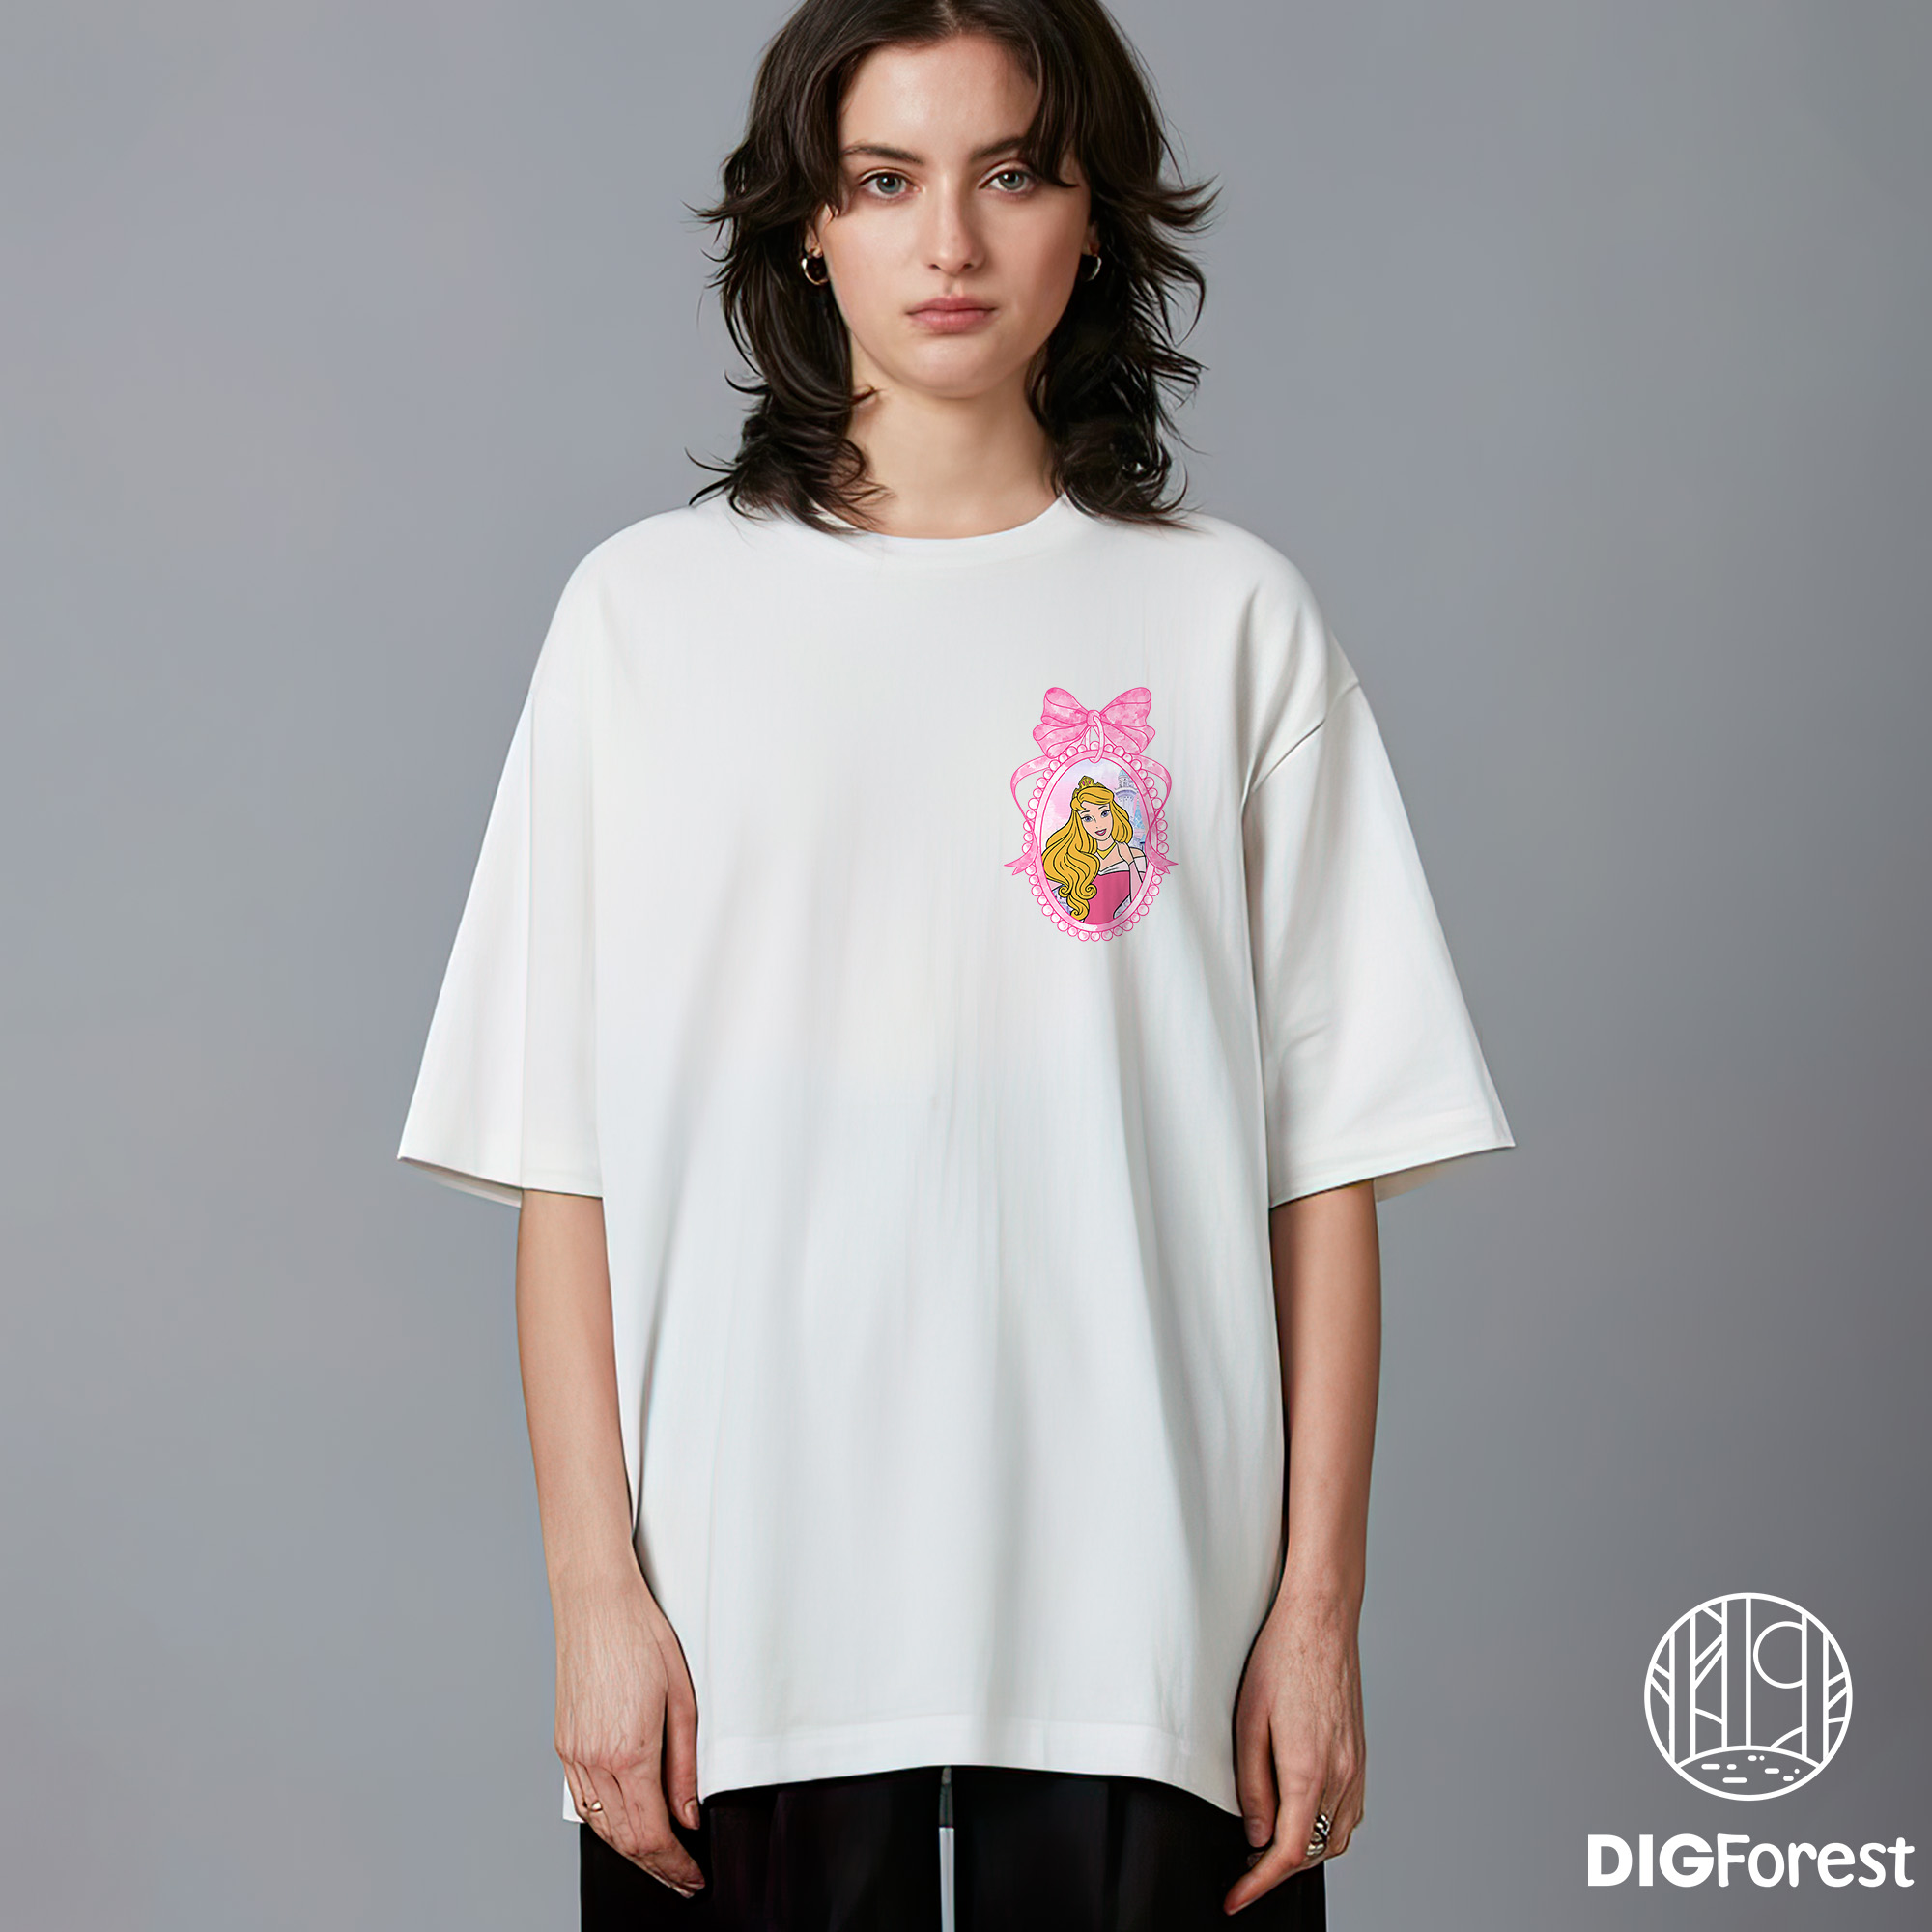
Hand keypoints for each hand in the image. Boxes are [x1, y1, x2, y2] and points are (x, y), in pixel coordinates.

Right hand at [555, 1570, 704, 1897]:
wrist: (595, 1601)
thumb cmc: (641, 1636)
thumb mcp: (682, 1700)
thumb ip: (685, 1767)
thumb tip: (689, 1815)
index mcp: (629, 1753)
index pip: (651, 1837)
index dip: (675, 1866)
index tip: (693, 1876)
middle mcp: (594, 1760)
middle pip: (624, 1841)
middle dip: (656, 1867)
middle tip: (682, 1877)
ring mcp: (572, 1754)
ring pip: (600, 1826)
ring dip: (631, 1850)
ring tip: (660, 1857)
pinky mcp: (563, 1743)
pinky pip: (583, 1801)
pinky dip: (607, 1823)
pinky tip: (626, 1823)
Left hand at [1223, 1587, 1365, 1914]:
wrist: (1322, 1619)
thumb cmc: (1280, 1659)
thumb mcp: (1247, 1720)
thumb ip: (1252, 1784)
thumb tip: (1255, 1835)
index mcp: (1309, 1771)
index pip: (1286, 1854)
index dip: (1258, 1885)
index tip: (1236, 1898)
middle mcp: (1341, 1776)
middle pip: (1313, 1853)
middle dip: (1278, 1870)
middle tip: (1244, 1871)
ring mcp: (1356, 1767)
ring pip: (1335, 1838)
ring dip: (1304, 1852)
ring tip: (1268, 1848)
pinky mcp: (1361, 1756)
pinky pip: (1348, 1813)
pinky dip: (1325, 1829)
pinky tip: (1301, 1816)